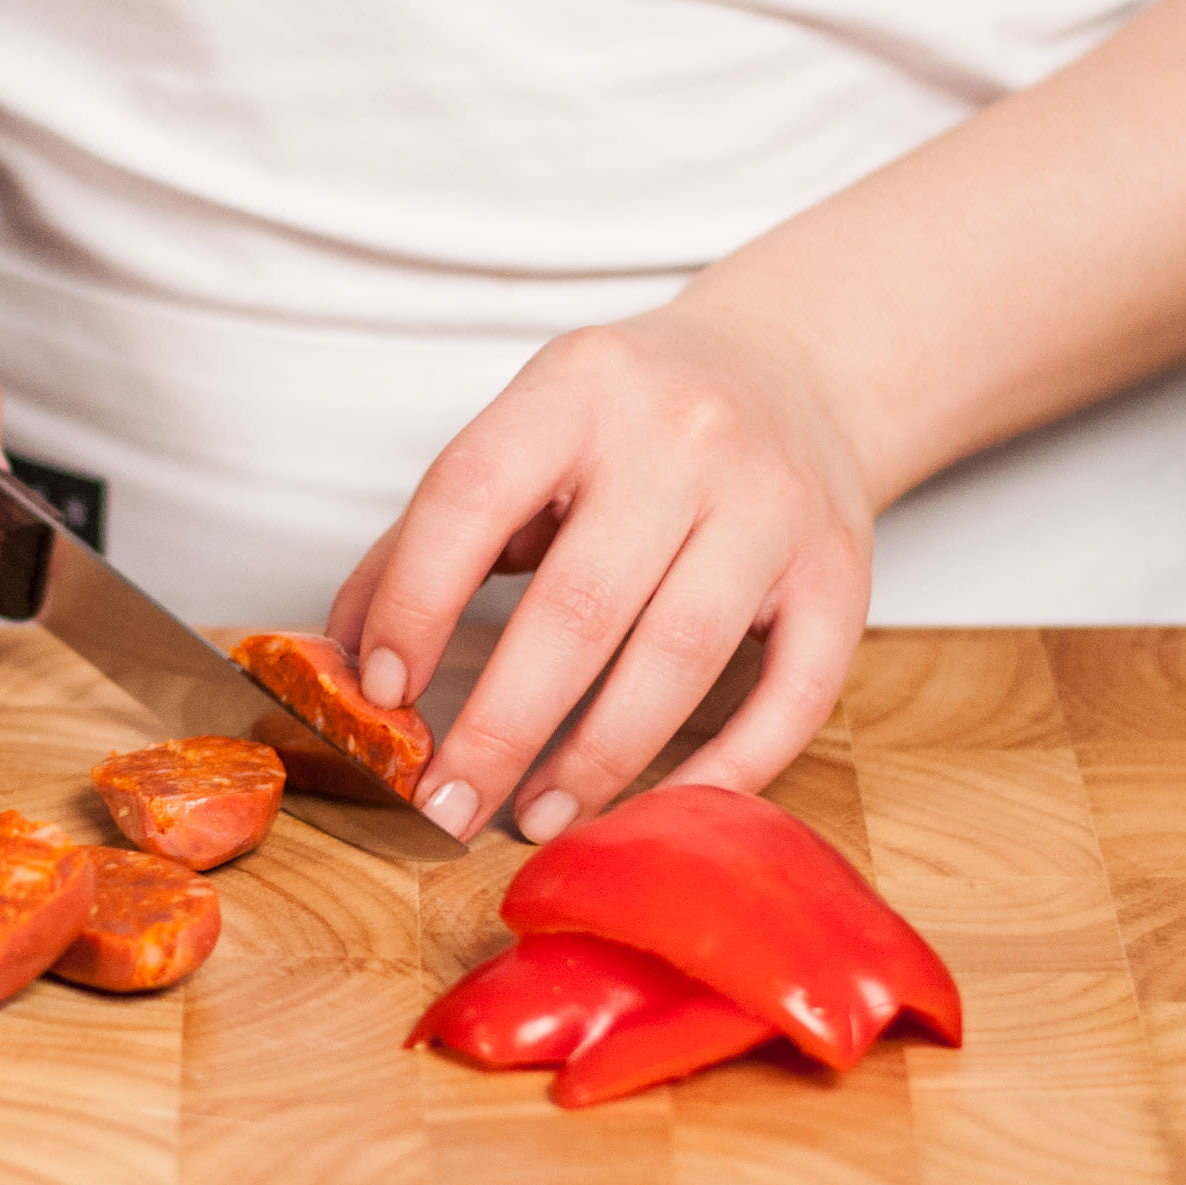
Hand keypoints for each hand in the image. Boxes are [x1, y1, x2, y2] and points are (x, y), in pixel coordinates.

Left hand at [328, 301, 875, 841]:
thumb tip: (345, 658)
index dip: (414, 605)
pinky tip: (658, 809)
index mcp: (575, 390)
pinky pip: (793, 692)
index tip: (382, 695)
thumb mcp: (524, 435)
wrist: (796, 365)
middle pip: (578, 606)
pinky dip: (726, 768)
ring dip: (598, 761)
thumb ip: (429, 537)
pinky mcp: (840, 571)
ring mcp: (772, 504)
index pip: (470, 498)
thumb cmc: (633, 422)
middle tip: (447, 805)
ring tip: (535, 818)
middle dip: (499, 727)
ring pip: (680, 657)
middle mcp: (680, 438)